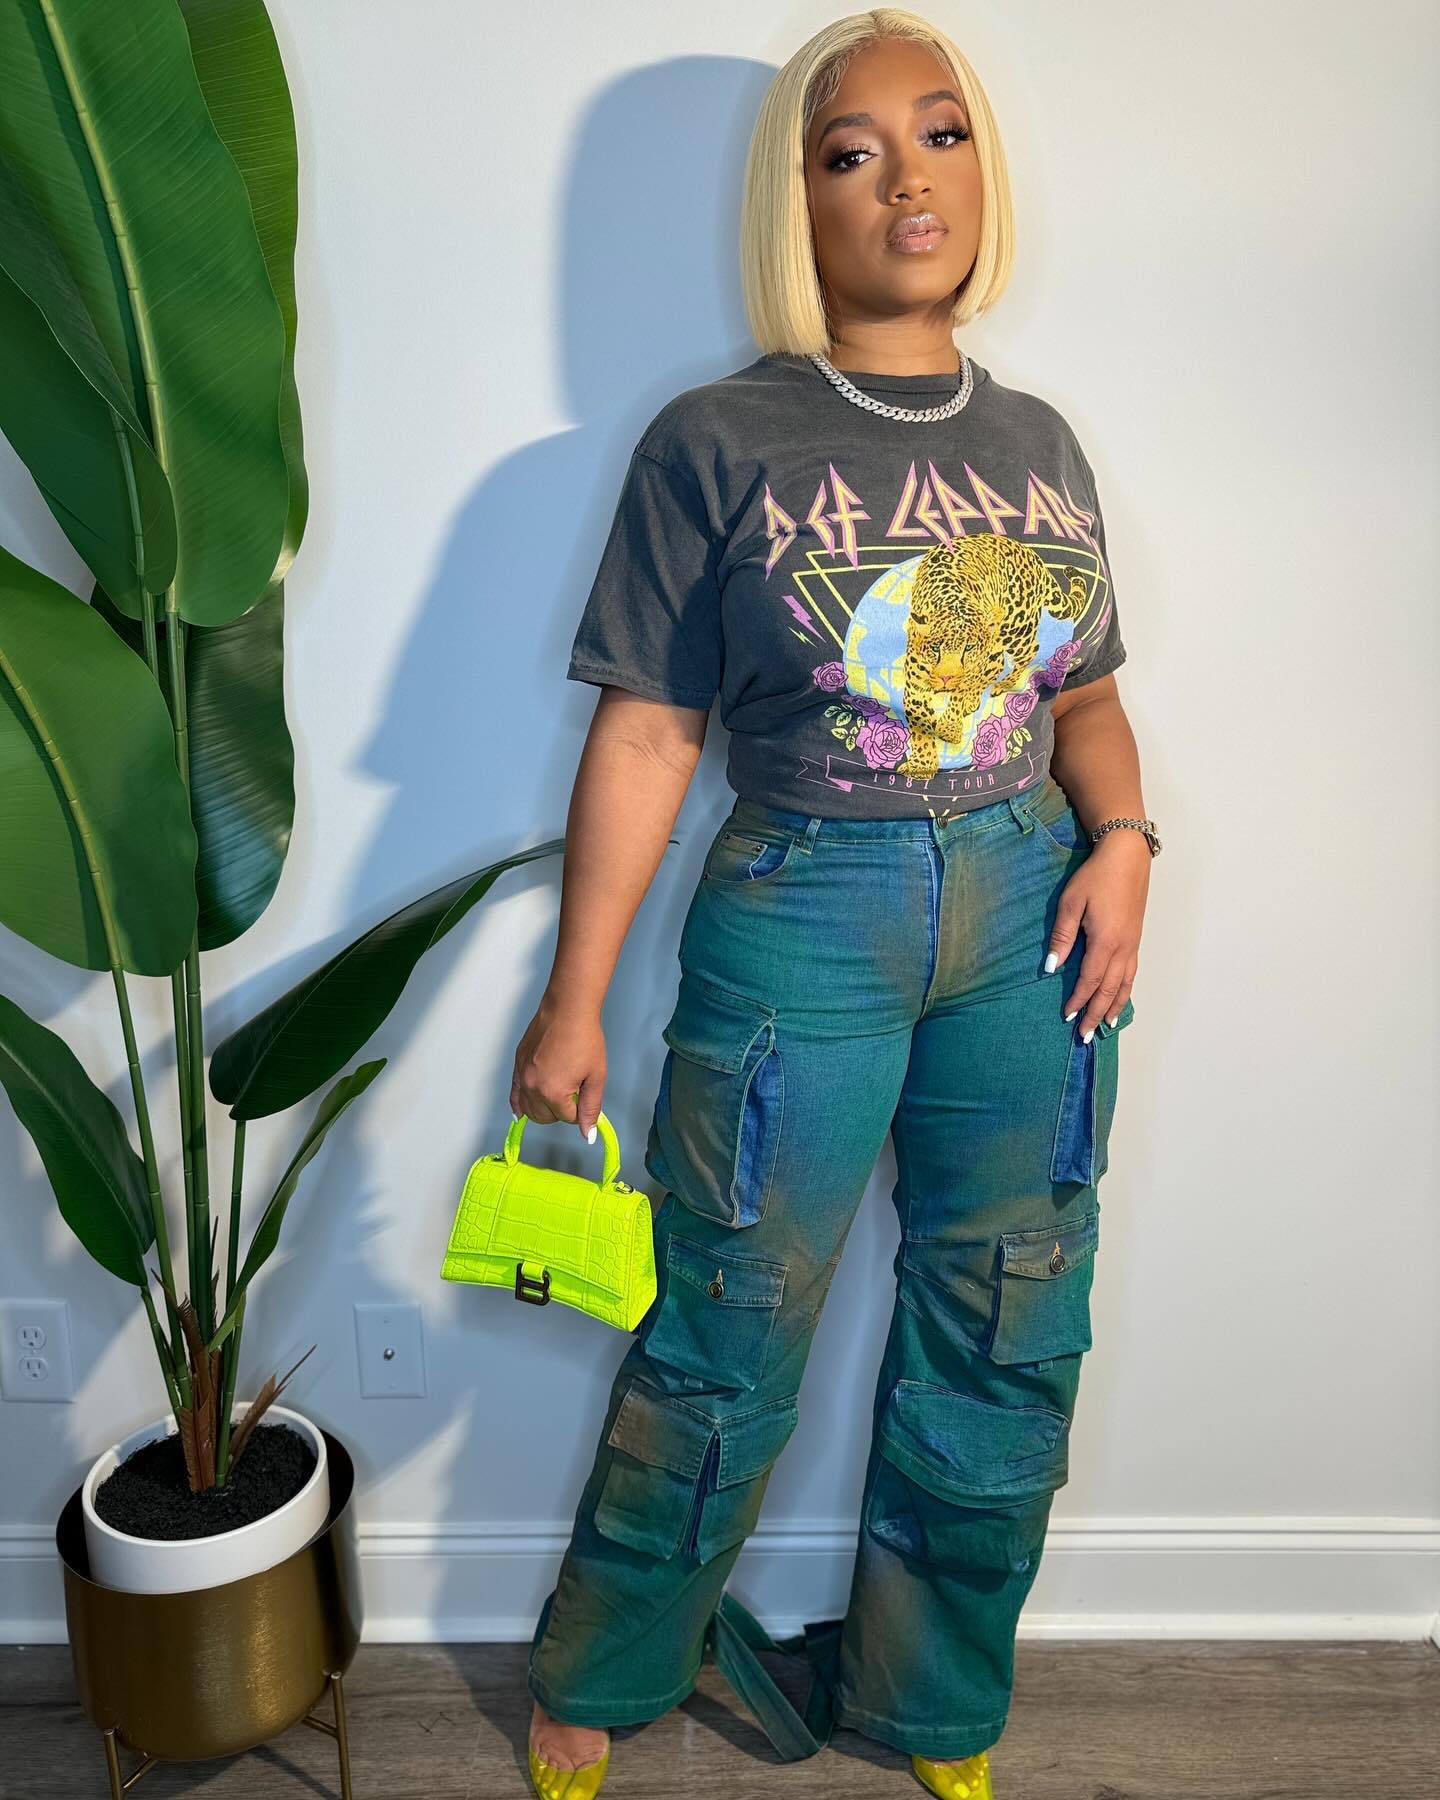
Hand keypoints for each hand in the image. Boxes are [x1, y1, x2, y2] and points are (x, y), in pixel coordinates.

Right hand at [510, 992, 606, 1140]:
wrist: (568, 1010)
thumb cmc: (584, 1038)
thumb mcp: (596, 1076)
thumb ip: (590, 1108)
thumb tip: (587, 1134)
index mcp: (553, 1093)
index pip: (568, 1118)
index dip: (580, 1109)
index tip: (584, 1094)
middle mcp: (532, 1087)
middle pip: (545, 1118)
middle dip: (561, 1112)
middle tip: (573, 1093)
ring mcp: (522, 1076)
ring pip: (529, 1110)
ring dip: (543, 1108)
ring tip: (558, 1091)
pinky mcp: (517, 1066)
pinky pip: (514, 1095)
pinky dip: (519, 1104)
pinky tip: (521, 1111)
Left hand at [1043, 828, 1150, 1039]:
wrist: (1126, 856)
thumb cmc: (1095, 877)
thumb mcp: (1070, 903)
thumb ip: (1061, 937)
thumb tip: (1052, 967)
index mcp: (1105, 941)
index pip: (1089, 980)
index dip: (1078, 1001)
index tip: (1067, 1016)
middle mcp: (1123, 948)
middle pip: (1109, 990)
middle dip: (1096, 1014)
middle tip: (1085, 1036)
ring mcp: (1133, 944)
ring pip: (1125, 985)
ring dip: (1114, 1007)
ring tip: (1106, 1027)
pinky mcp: (1136, 938)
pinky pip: (1132, 973)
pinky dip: (1126, 991)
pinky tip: (1120, 997)